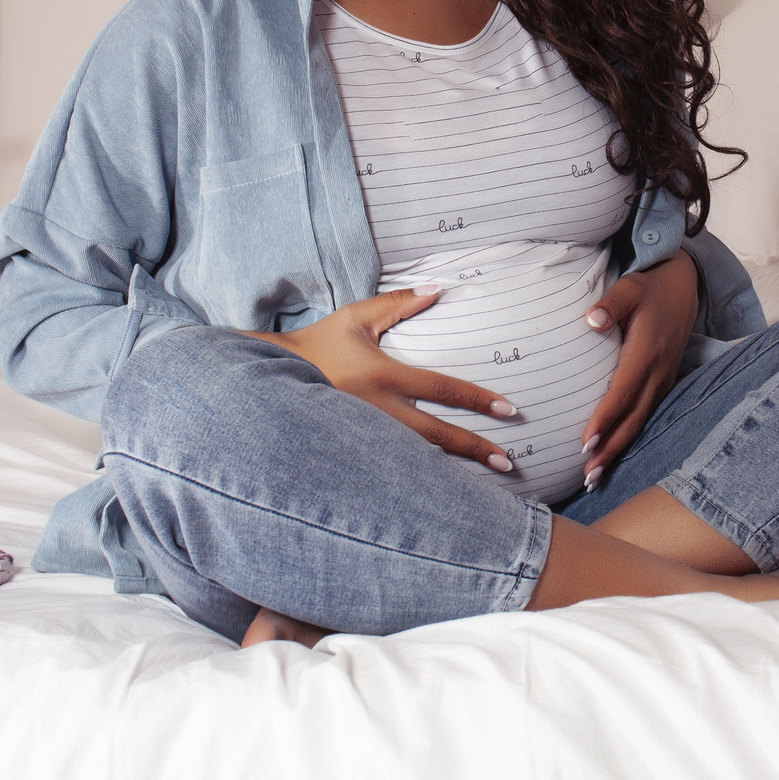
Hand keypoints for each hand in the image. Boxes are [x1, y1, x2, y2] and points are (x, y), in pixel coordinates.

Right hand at [257, 287, 520, 471]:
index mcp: (382, 376)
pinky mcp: (355, 451)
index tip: (508, 409)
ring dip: (453, 472)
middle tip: (508, 462)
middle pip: (436, 435)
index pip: (440, 388)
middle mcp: (377, 411)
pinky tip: (444, 491)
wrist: (270, 379)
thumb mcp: (356, 319)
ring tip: (486, 484)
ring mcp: (365, 436)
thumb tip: (438, 288)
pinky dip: (422, 478)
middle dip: (474, 448)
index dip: (476, 399)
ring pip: (418, 459)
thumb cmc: (319, 344)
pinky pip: (395, 468)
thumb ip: (397, 303)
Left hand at [578, 250, 698, 492]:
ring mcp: (663, 381)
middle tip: (588, 477)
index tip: (586, 443)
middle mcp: (658, 373)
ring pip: (640, 422)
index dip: (605, 420)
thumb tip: (592, 320)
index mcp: (646, 353)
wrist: (683, 288)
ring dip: (618, 450)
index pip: (623, 392)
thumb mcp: (630, 287)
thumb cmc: (649, 288)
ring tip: (595, 477)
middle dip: (611, 449)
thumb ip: (611, 303)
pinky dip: (628, 437)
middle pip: (633, 419)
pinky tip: (612, 453)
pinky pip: (645, 416)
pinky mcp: (662, 384)